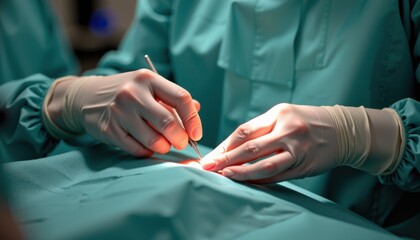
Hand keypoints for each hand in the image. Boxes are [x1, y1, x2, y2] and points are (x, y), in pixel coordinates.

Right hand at [44, 70, 201, 156]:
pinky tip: (146, 145)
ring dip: (164, 147)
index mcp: (148, 79)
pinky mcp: (109, 130)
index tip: (196, 134)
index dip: (193, 119)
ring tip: (163, 144)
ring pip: (153, 140)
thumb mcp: (149, 87)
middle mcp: (133, 93)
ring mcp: (119, 112)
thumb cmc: (127, 93)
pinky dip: (147, 151)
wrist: (87, 97)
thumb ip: (173, 99)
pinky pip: (137, 149)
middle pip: (168, 122)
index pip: (181, 98)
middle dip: (180, 138)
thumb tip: (196, 110)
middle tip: (181, 143)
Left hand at [200, 104, 338, 182]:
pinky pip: (278, 175)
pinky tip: (246, 181)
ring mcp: (297, 149)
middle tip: (208, 166)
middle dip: (226, 158)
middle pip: (251, 147)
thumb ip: (260, 129)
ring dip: (241, 172)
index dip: (225, 144)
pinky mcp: (304, 166)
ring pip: (264, 165)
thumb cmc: (305, 121)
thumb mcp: (283, 115)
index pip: (245, 130)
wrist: (342, 130)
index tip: (210, 154)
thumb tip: (229, 147)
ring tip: (224, 175)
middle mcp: (288, 130)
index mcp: (279, 114)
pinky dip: (260, 179)